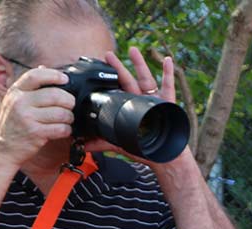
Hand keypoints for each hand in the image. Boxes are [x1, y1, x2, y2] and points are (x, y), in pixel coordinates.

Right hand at [0, 67, 74, 168]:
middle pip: (55, 95)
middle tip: (70, 105)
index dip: (54, 75)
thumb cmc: (11, 124)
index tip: (65, 79)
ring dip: (69, 117)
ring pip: (61, 113)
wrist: (0, 149)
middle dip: (69, 101)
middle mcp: (20, 102)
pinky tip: (63, 130)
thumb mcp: (14, 100)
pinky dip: (66, 129)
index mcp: (16, 91)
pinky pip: (60, 128)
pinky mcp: (35, 133)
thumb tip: (44, 68)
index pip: (36, 75)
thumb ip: (29, 86)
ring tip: (66, 119)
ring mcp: (27, 118)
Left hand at [82, 47, 178, 163]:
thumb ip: (102, 143)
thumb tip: (82, 146)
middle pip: (128, 80)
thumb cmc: (145, 148)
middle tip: (107, 54)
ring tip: (132, 50)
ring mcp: (155, 100)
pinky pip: (169, 86)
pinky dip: (169, 73)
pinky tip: (168, 60)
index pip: (118, 90)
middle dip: (118, 67)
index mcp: (131, 107)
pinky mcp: (168, 103)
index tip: (99, 69)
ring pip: (146, 78)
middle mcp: (141, 101)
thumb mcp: (121, 144)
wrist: (165, 156)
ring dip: (140, 64)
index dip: (110, 79)